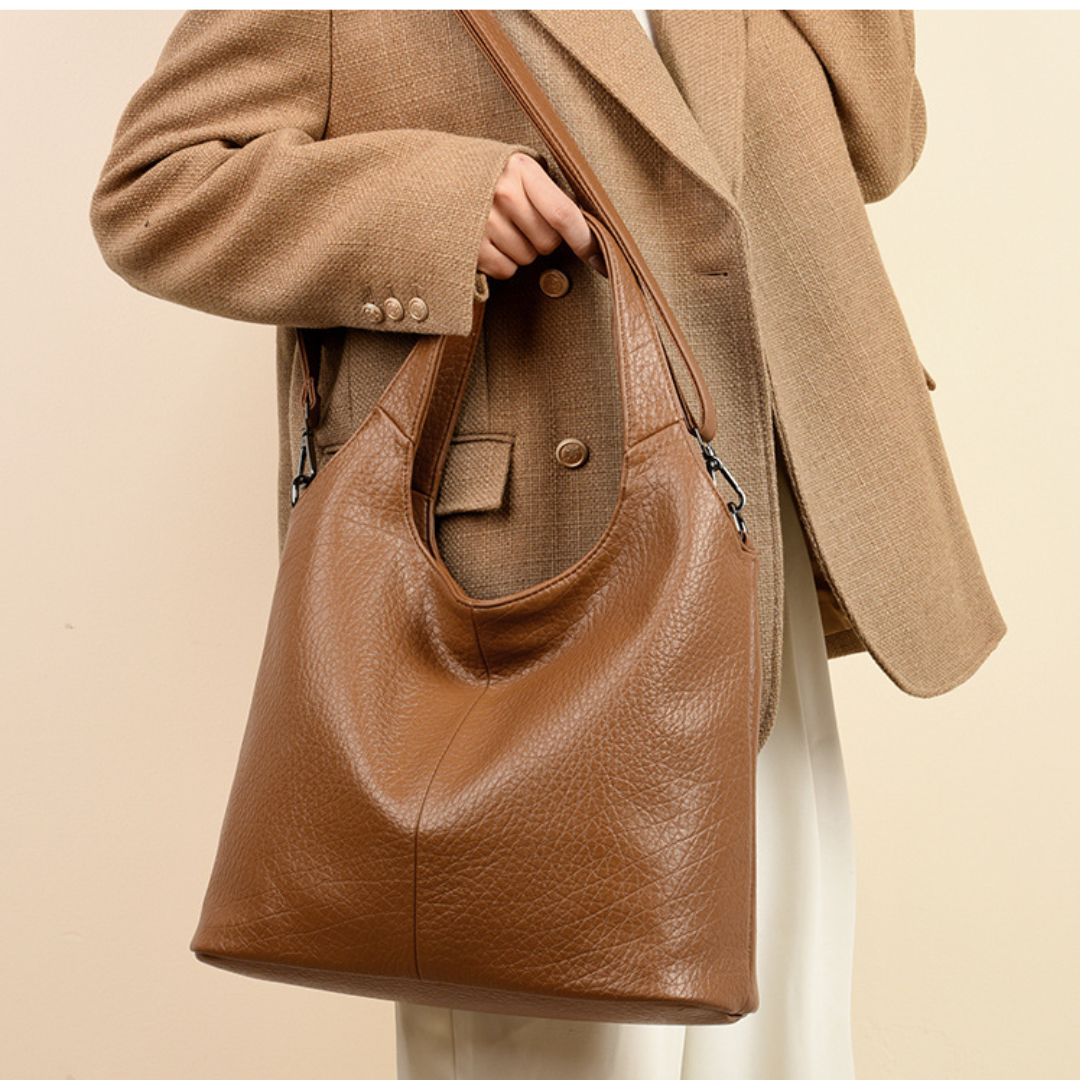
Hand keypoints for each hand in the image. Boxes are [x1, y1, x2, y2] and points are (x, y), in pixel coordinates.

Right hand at [478, 152, 606, 279]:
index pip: (563, 212)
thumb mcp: (515, 165)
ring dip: (520, 250)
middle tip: (523, 221)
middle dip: (543, 239)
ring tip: (499, 227)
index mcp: (520, 168)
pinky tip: (488, 241)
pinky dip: (502, 262)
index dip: (585, 240)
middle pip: (547, 241)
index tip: (599, 257)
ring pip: (527, 257)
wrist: (425, 178)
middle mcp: (503, 194)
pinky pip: (506, 269)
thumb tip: (583, 222)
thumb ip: (546, 188)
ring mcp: (483, 222)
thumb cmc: (481, 173)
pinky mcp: (469, 247)